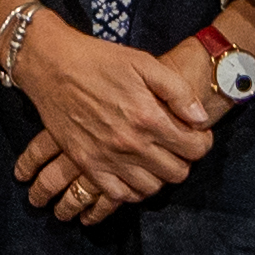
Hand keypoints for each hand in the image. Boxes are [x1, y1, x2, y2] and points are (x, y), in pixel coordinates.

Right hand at [10, 11, 212, 213]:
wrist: (52, 66)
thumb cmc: (100, 60)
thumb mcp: (144, 63)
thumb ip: (178, 92)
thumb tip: (200, 119)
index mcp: (149, 117)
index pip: (195, 149)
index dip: (202, 142)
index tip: (196, 134)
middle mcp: (131, 144)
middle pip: (177, 173)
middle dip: (184, 159)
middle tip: (176, 145)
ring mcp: (108, 158)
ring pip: (151, 188)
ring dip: (159, 175)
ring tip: (155, 158)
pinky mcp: (87, 164)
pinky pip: (118, 194)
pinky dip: (131, 189)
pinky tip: (133, 172)